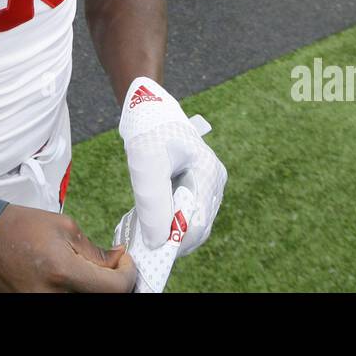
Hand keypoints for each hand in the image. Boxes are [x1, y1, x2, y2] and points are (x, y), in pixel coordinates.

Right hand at [0, 204, 136, 292]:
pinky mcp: (34, 307)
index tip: (125, 262)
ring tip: (85, 270)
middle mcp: (54, 297)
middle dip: (112, 282)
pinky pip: (66, 301)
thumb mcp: (65, 228)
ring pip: (85, 299)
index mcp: (63, 273)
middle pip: (102, 298)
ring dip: (94, 288)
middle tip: (111, 266)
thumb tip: (118, 261)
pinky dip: (75, 291)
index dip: (128, 274)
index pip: (115, 288)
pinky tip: (70, 278)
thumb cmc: (20, 228)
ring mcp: (41, 305)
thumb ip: (95, 251)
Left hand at [119, 77, 226, 256]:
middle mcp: (214, 182)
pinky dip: (167, 220)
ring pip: (191, 222)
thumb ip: (153, 202)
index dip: (172, 242)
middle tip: (141, 243)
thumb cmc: (149, 128)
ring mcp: (207, 184)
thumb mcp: (146, 163)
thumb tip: (157, 242)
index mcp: (208, 175)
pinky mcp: (196, 185)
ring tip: (142, 231)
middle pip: (197, 227)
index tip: (146, 248)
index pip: (196, 225)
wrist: (148, 107)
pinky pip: (185, 212)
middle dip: (170, 239)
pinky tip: (148, 220)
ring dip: (168, 231)